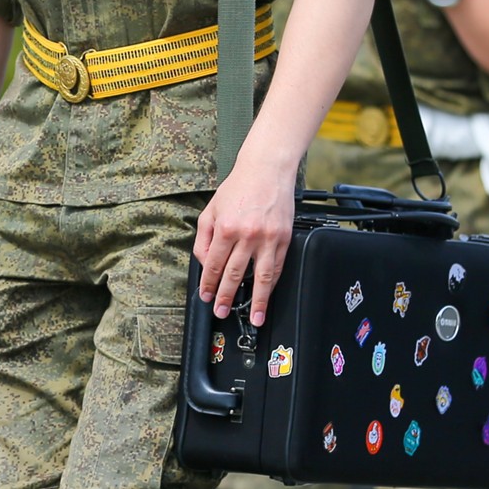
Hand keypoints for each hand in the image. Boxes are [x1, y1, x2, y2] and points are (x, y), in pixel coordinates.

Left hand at [195, 158, 296, 326]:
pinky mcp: (284, 238)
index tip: (206, 296)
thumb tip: (205, 262)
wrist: (266, 170)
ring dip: (257, 302)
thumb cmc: (238, 188)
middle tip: (221, 311)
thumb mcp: (211, 210)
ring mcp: (268, 238)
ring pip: (261, 278)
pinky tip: (268, 295)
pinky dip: (272, 284)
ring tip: (254, 318)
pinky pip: (277, 268)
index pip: (214, 264)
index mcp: (226, 228)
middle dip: (226, 297)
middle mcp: (247, 235)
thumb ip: (204, 238)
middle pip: (235, 275)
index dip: (209, 284)